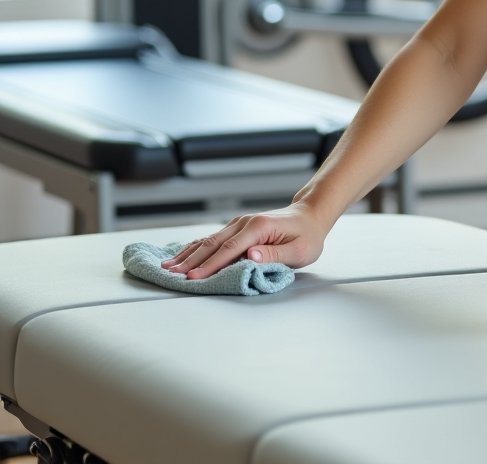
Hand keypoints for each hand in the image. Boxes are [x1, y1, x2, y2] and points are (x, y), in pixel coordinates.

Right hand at [161, 203, 327, 279]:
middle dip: (190, 261)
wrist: (310, 216)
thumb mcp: (299, 250)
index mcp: (259, 227)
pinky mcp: (238, 227)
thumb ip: (275, 254)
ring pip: (209, 240)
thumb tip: (250, 256)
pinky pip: (213, 238)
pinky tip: (182, 255)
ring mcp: (240, 223)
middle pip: (213, 243)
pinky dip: (196, 248)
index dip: (210, 265)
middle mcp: (245, 222)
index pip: (230, 249)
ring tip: (168, 266)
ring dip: (188, 254)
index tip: (192, 278)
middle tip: (170, 275)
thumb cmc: (307, 236)